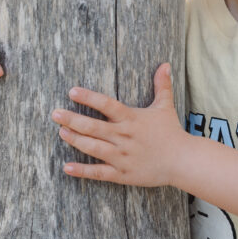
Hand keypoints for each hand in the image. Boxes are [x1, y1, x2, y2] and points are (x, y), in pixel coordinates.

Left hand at [51, 63, 184, 186]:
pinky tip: (67, 167)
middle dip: (72, 119)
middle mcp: (124, 137)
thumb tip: (165, 64)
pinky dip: (82, 170)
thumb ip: (162, 85)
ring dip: (75, 140)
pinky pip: (98, 172)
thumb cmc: (172, 132)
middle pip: (93, 127)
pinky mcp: (122, 174)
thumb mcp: (165, 106)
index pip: (106, 105)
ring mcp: (121, 156)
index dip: (88, 98)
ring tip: (61, 132)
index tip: (71, 91)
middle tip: (54, 113)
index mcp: (131, 119)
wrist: (182, 161)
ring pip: (92, 147)